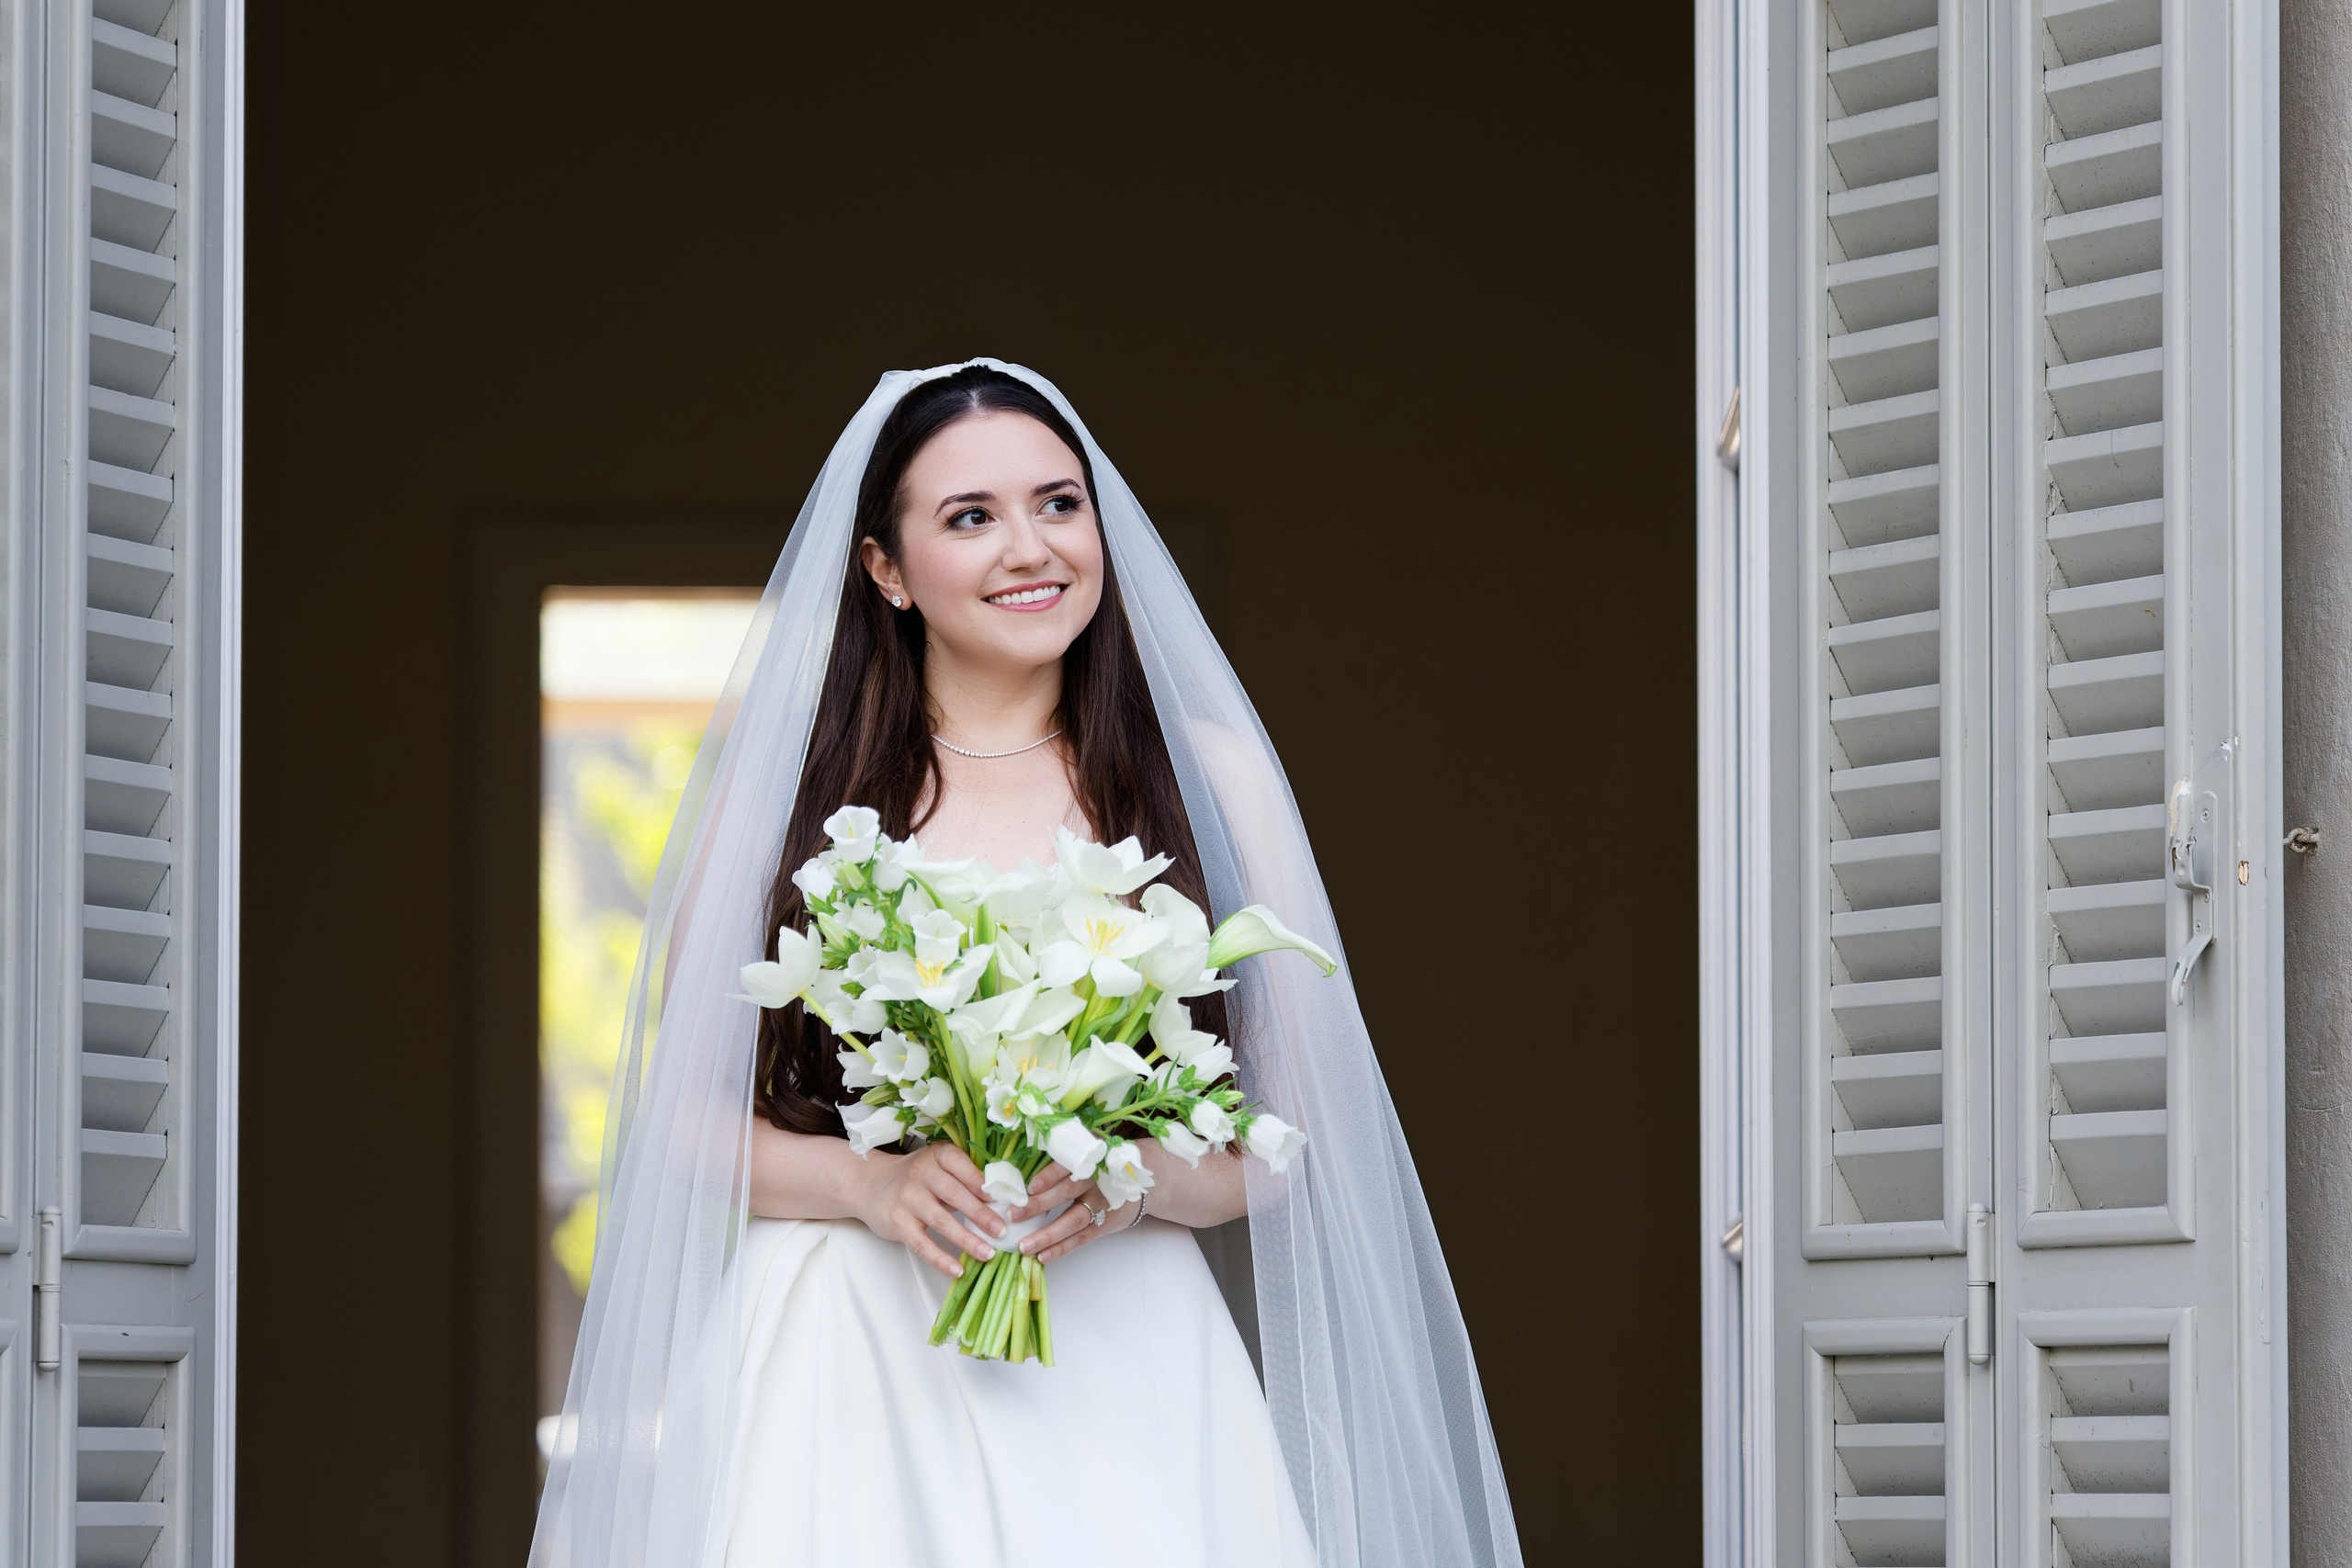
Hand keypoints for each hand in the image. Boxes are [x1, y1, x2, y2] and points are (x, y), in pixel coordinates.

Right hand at [854, 1142, 1003, 1278]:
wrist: (869, 1184)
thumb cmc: (914, 1176)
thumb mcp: (936, 1166)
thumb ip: (963, 1176)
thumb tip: (1002, 1198)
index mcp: (936, 1156)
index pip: (959, 1164)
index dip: (979, 1181)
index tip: (1001, 1197)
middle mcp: (920, 1174)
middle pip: (954, 1194)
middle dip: (980, 1214)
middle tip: (1002, 1230)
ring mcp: (907, 1199)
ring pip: (941, 1221)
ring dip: (967, 1240)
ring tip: (988, 1253)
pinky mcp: (898, 1223)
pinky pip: (922, 1244)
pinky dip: (941, 1259)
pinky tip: (957, 1270)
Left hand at [1009, 1161, 1117, 1262]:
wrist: (1142, 1184)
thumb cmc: (1101, 1168)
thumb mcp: (1088, 1156)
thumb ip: (1061, 1161)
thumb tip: (1020, 1174)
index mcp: (1089, 1159)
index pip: (1068, 1166)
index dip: (1049, 1175)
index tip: (1029, 1187)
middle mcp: (1097, 1181)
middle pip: (1067, 1192)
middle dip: (1039, 1205)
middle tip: (1013, 1214)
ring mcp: (1102, 1205)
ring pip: (1073, 1220)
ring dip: (1048, 1235)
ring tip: (1024, 1246)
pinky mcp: (1104, 1225)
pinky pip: (1081, 1238)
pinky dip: (1061, 1248)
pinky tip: (1043, 1256)